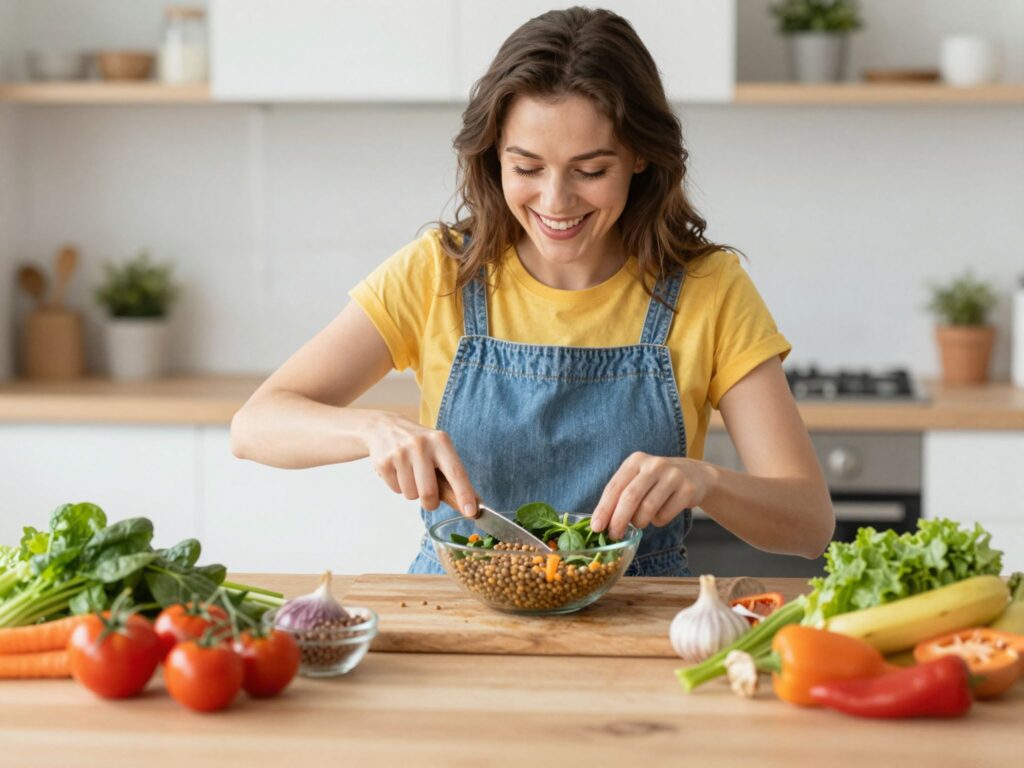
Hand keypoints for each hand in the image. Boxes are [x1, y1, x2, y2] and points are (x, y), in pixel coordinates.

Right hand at [364, 411, 477, 517]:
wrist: (384, 427)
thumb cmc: (419, 444)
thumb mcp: (439, 448)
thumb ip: (452, 473)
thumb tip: (470, 503)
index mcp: (440, 441)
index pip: (456, 472)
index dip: (464, 494)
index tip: (471, 512)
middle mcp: (420, 445)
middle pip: (429, 492)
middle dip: (431, 503)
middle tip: (430, 497)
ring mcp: (400, 453)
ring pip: (411, 495)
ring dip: (413, 492)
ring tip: (411, 474)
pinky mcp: (383, 462)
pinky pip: (396, 490)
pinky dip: (399, 486)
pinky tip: (398, 470)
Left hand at [590, 452, 714, 539]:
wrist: (695, 475)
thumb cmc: (657, 481)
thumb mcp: (638, 479)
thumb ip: (621, 495)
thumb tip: (601, 522)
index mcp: (636, 461)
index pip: (614, 487)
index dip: (604, 508)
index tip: (596, 527)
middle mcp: (654, 465)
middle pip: (630, 497)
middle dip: (618, 520)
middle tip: (613, 535)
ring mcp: (673, 476)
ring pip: (648, 508)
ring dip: (639, 522)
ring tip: (639, 523)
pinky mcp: (687, 489)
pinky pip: (665, 515)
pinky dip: (658, 521)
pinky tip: (659, 515)